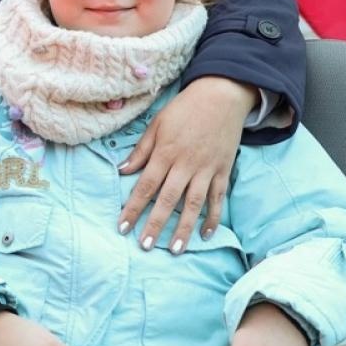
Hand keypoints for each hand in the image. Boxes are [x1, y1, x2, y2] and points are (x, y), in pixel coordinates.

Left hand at [118, 76, 255, 253]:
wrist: (222, 96)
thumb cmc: (185, 109)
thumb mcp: (157, 124)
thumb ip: (141, 150)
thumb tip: (122, 171)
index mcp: (165, 152)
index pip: (145, 185)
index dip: (133, 208)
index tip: (122, 227)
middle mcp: (185, 164)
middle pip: (168, 199)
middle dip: (155, 224)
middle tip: (145, 246)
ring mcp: (207, 169)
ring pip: (194, 204)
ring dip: (184, 228)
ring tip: (175, 249)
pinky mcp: (224, 171)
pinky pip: (218, 198)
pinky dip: (213, 217)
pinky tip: (206, 234)